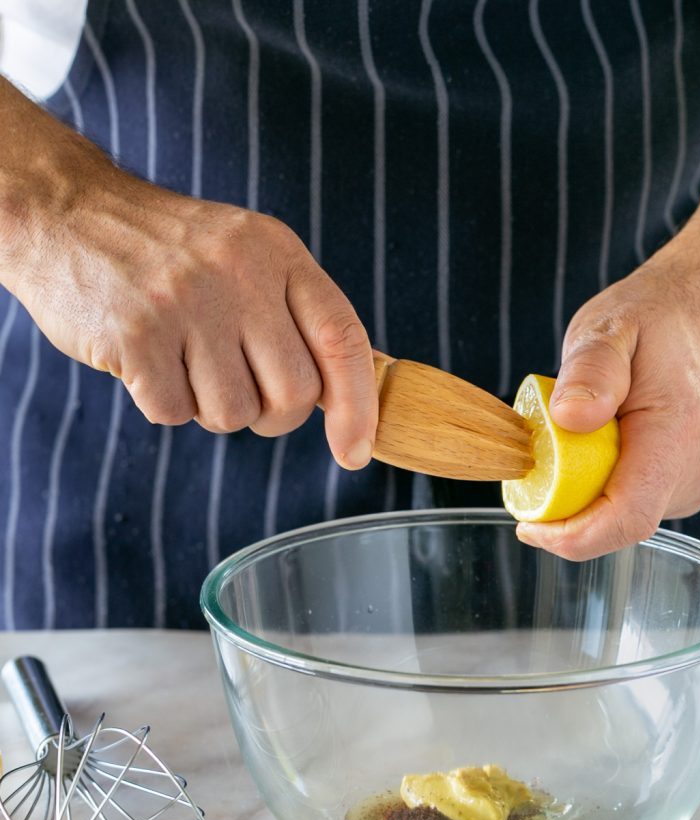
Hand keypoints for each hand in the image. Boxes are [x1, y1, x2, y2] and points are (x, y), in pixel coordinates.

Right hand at [0, 86, 376, 468]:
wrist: (69, 214)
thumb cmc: (170, 254)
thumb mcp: (247, 256)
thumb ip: (294, 316)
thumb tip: (345, 402)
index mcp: (278, 253)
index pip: (342, 340)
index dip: (358, 406)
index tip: (354, 451)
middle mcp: (239, 273)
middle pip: (294, 394)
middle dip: (273, 416)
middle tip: (241, 390)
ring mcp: (186, 302)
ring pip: (234, 414)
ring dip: (211, 407)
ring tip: (185, 361)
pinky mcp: (137, 335)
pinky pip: (175, 413)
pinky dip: (164, 403)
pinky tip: (149, 361)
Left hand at [516, 245, 699, 558]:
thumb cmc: (661, 316)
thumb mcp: (611, 327)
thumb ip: (590, 372)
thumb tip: (568, 418)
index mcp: (677, 437)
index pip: (626, 518)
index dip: (571, 537)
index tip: (527, 526)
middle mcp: (697, 470)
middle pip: (618, 523)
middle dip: (568, 510)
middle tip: (539, 459)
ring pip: (626, 514)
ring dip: (588, 493)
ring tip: (577, 439)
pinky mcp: (693, 483)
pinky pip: (638, 500)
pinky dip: (608, 483)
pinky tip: (603, 445)